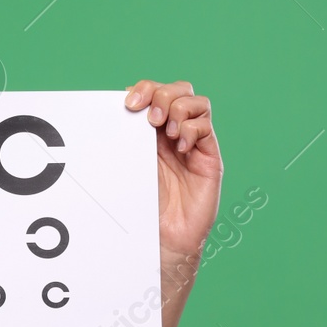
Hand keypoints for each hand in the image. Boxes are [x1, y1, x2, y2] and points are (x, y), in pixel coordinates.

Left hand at [124, 80, 222, 266]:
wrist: (160, 237)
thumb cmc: (140, 205)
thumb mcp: (127, 164)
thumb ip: (126, 137)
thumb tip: (118, 106)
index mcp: (149, 131)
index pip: (153, 93)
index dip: (144, 89)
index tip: (128, 102)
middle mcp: (172, 133)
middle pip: (177, 90)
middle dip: (162, 95)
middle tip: (150, 118)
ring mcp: (192, 143)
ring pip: (196, 102)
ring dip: (178, 109)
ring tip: (166, 132)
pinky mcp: (208, 157)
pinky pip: (205, 127)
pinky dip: (191, 129)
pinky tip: (180, 146)